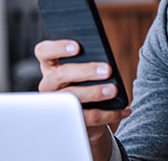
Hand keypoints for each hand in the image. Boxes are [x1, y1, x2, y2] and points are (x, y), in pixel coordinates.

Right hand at [35, 39, 130, 159]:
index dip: (57, 47)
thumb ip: (89, 61)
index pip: (43, 52)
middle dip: (86, 71)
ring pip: (72, 97)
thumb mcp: (84, 70)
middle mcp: (49, 84)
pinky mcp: (69, 121)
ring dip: (95, 93)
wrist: (85, 115)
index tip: (77, 47)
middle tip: (108, 70)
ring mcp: (56, 104)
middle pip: (60, 75)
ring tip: (114, 90)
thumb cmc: (85, 83)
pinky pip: (88, 117)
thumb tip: (105, 62)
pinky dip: (110, 113)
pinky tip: (124, 109)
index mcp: (51, 66)